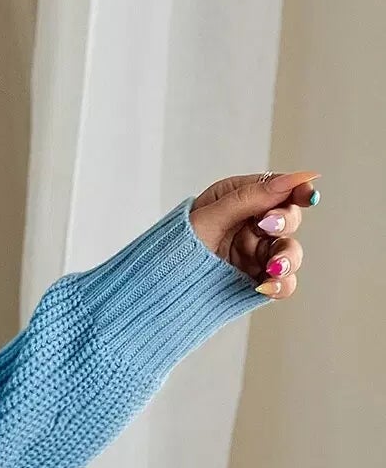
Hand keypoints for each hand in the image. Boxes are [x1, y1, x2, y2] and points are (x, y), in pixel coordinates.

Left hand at [187, 171, 319, 297]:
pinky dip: (280, 284)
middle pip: (288, 218)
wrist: (159, 288)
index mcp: (239, 199)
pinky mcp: (258, 280)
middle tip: (268, 228)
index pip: (276, 189)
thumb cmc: (175, 246)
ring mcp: (257, 254)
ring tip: (272, 267)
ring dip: (286, 258)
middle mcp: (252, 225)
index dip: (297, 190)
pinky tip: (267, 286)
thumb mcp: (208, 218)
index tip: (307, 195)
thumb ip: (249, 199)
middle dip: (284, 223)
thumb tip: (290, 179)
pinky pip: (282, 282)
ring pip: (290, 252)